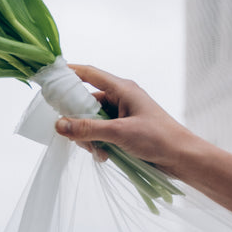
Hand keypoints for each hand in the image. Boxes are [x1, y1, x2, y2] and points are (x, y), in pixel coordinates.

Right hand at [54, 64, 197, 176]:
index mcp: (122, 89)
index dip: (68, 73)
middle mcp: (121, 99)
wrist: (182, 158)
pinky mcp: (125, 131)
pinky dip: (100, 145)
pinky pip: (102, 134)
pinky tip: (106, 156)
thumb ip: (88, 129)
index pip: (89, 74)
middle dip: (79, 121)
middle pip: (87, 103)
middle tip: (77, 137)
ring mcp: (123, 116)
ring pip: (93, 122)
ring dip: (90, 137)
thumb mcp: (120, 133)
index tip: (49, 77)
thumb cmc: (158, 138)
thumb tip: (59, 125)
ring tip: (99, 151)